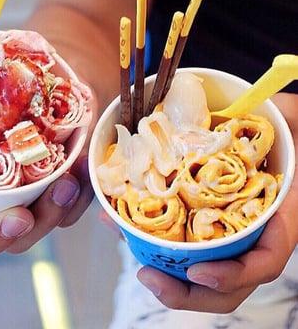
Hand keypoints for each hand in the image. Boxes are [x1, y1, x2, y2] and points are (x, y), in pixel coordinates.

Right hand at [0, 105, 93, 257]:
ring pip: (23, 233)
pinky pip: (63, 215)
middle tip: (19, 219)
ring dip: (47, 215)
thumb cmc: (3, 93)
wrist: (50, 85)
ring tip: (66, 185)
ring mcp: (16, 203)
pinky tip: (80, 173)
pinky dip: (75, 199)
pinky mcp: (51, 199)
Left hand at [136, 93, 297, 312]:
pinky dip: (149, 239)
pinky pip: (177, 241)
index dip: (235, 275)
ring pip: (200, 270)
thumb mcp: (288, 122)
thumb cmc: (276, 132)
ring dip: (167, 276)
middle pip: (227, 282)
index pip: (265, 261)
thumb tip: (282, 108)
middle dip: (188, 293)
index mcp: (275, 217)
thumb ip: (288, 119)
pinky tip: (121, 224)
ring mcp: (223, 229)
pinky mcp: (197, 219)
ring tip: (136, 263)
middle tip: (150, 277)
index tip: (199, 273)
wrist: (262, 134)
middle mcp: (249, 232)